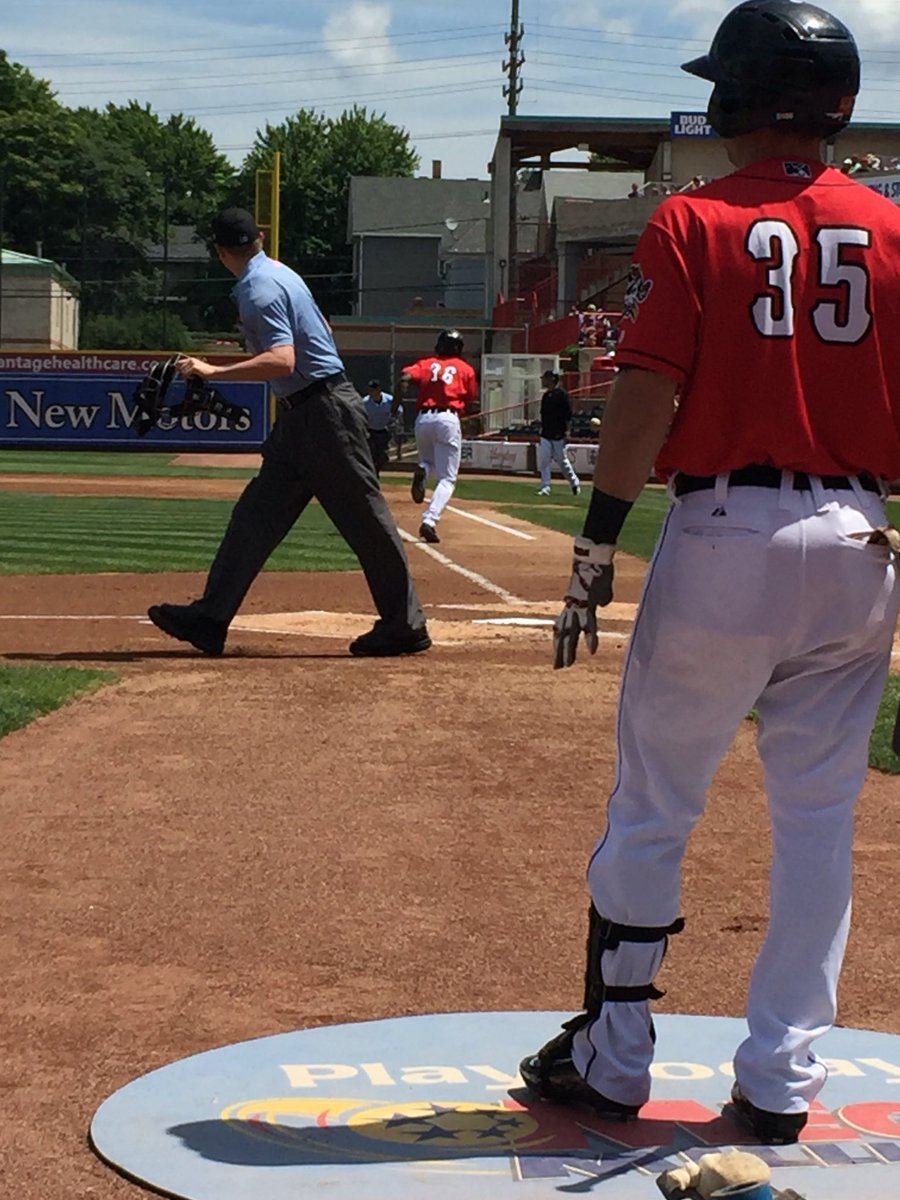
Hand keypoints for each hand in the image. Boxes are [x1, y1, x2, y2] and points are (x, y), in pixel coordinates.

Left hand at [176, 355, 215, 379]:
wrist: (214, 372)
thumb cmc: (207, 372)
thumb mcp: (197, 368)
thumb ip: (190, 368)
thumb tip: (182, 373)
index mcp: (191, 359)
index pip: (179, 362)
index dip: (178, 368)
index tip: (179, 373)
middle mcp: (191, 360)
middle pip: (179, 366)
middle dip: (181, 373)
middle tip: (186, 377)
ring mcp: (192, 363)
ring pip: (182, 371)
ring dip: (186, 376)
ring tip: (192, 377)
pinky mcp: (194, 367)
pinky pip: (186, 374)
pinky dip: (188, 377)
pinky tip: (193, 378)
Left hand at [553, 537, 614, 668]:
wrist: (593, 555)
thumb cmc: (597, 570)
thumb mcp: (600, 589)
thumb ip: (601, 599)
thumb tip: (605, 604)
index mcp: (572, 605)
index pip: (562, 628)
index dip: (559, 642)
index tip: (558, 657)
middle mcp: (571, 608)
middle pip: (563, 633)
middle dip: (560, 651)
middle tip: (557, 667)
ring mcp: (578, 606)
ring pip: (571, 632)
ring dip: (569, 650)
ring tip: (568, 665)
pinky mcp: (589, 604)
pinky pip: (589, 624)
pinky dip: (591, 638)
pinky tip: (592, 651)